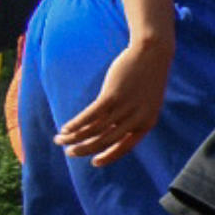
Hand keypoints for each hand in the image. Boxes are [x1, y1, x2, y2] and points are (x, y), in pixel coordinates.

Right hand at [58, 34, 173, 166]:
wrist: (153, 53)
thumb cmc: (147, 77)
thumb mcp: (145, 101)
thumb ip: (132, 117)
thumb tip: (111, 130)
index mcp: (146, 123)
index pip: (124, 147)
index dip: (108, 156)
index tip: (94, 162)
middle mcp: (136, 119)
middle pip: (104, 141)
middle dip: (84, 149)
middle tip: (69, 152)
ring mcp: (124, 108)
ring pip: (93, 130)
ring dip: (74, 137)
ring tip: (61, 139)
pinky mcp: (111, 96)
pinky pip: (89, 116)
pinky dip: (75, 124)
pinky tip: (66, 127)